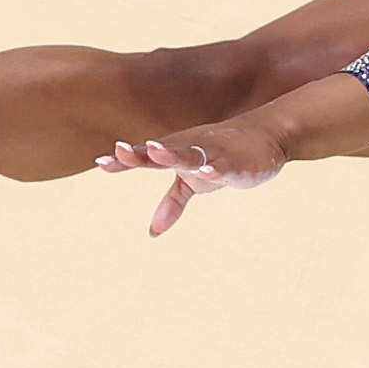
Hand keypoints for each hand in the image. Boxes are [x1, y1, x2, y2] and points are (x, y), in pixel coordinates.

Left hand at [95, 121, 286, 236]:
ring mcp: (214, 154)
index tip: (102, 163)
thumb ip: (173, 203)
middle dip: (143, 153)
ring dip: (173, 154)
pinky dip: (215, 170)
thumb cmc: (221, 156)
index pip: (147, 156)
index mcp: (177, 152)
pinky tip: (207, 173)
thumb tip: (152, 231)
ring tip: (156, 154)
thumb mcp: (194, 183)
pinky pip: (225, 167)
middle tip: (120, 150)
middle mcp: (191, 149)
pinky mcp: (237, 164)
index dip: (126, 160)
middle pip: (164, 151)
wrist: (266, 136)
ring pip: (191, 154)